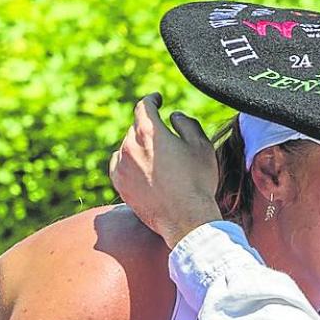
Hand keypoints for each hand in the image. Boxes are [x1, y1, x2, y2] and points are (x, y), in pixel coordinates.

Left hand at [110, 93, 222, 247]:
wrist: (186, 220)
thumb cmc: (197, 182)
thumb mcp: (201, 146)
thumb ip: (186, 123)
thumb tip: (174, 116)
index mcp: (149, 131)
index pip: (144, 106)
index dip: (152, 100)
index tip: (158, 99)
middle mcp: (129, 146)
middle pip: (136, 127)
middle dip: (149, 128)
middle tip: (164, 137)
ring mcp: (121, 166)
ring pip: (127, 147)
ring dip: (139, 147)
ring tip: (156, 157)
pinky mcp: (119, 184)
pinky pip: (118, 165)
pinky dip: (127, 163)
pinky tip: (140, 169)